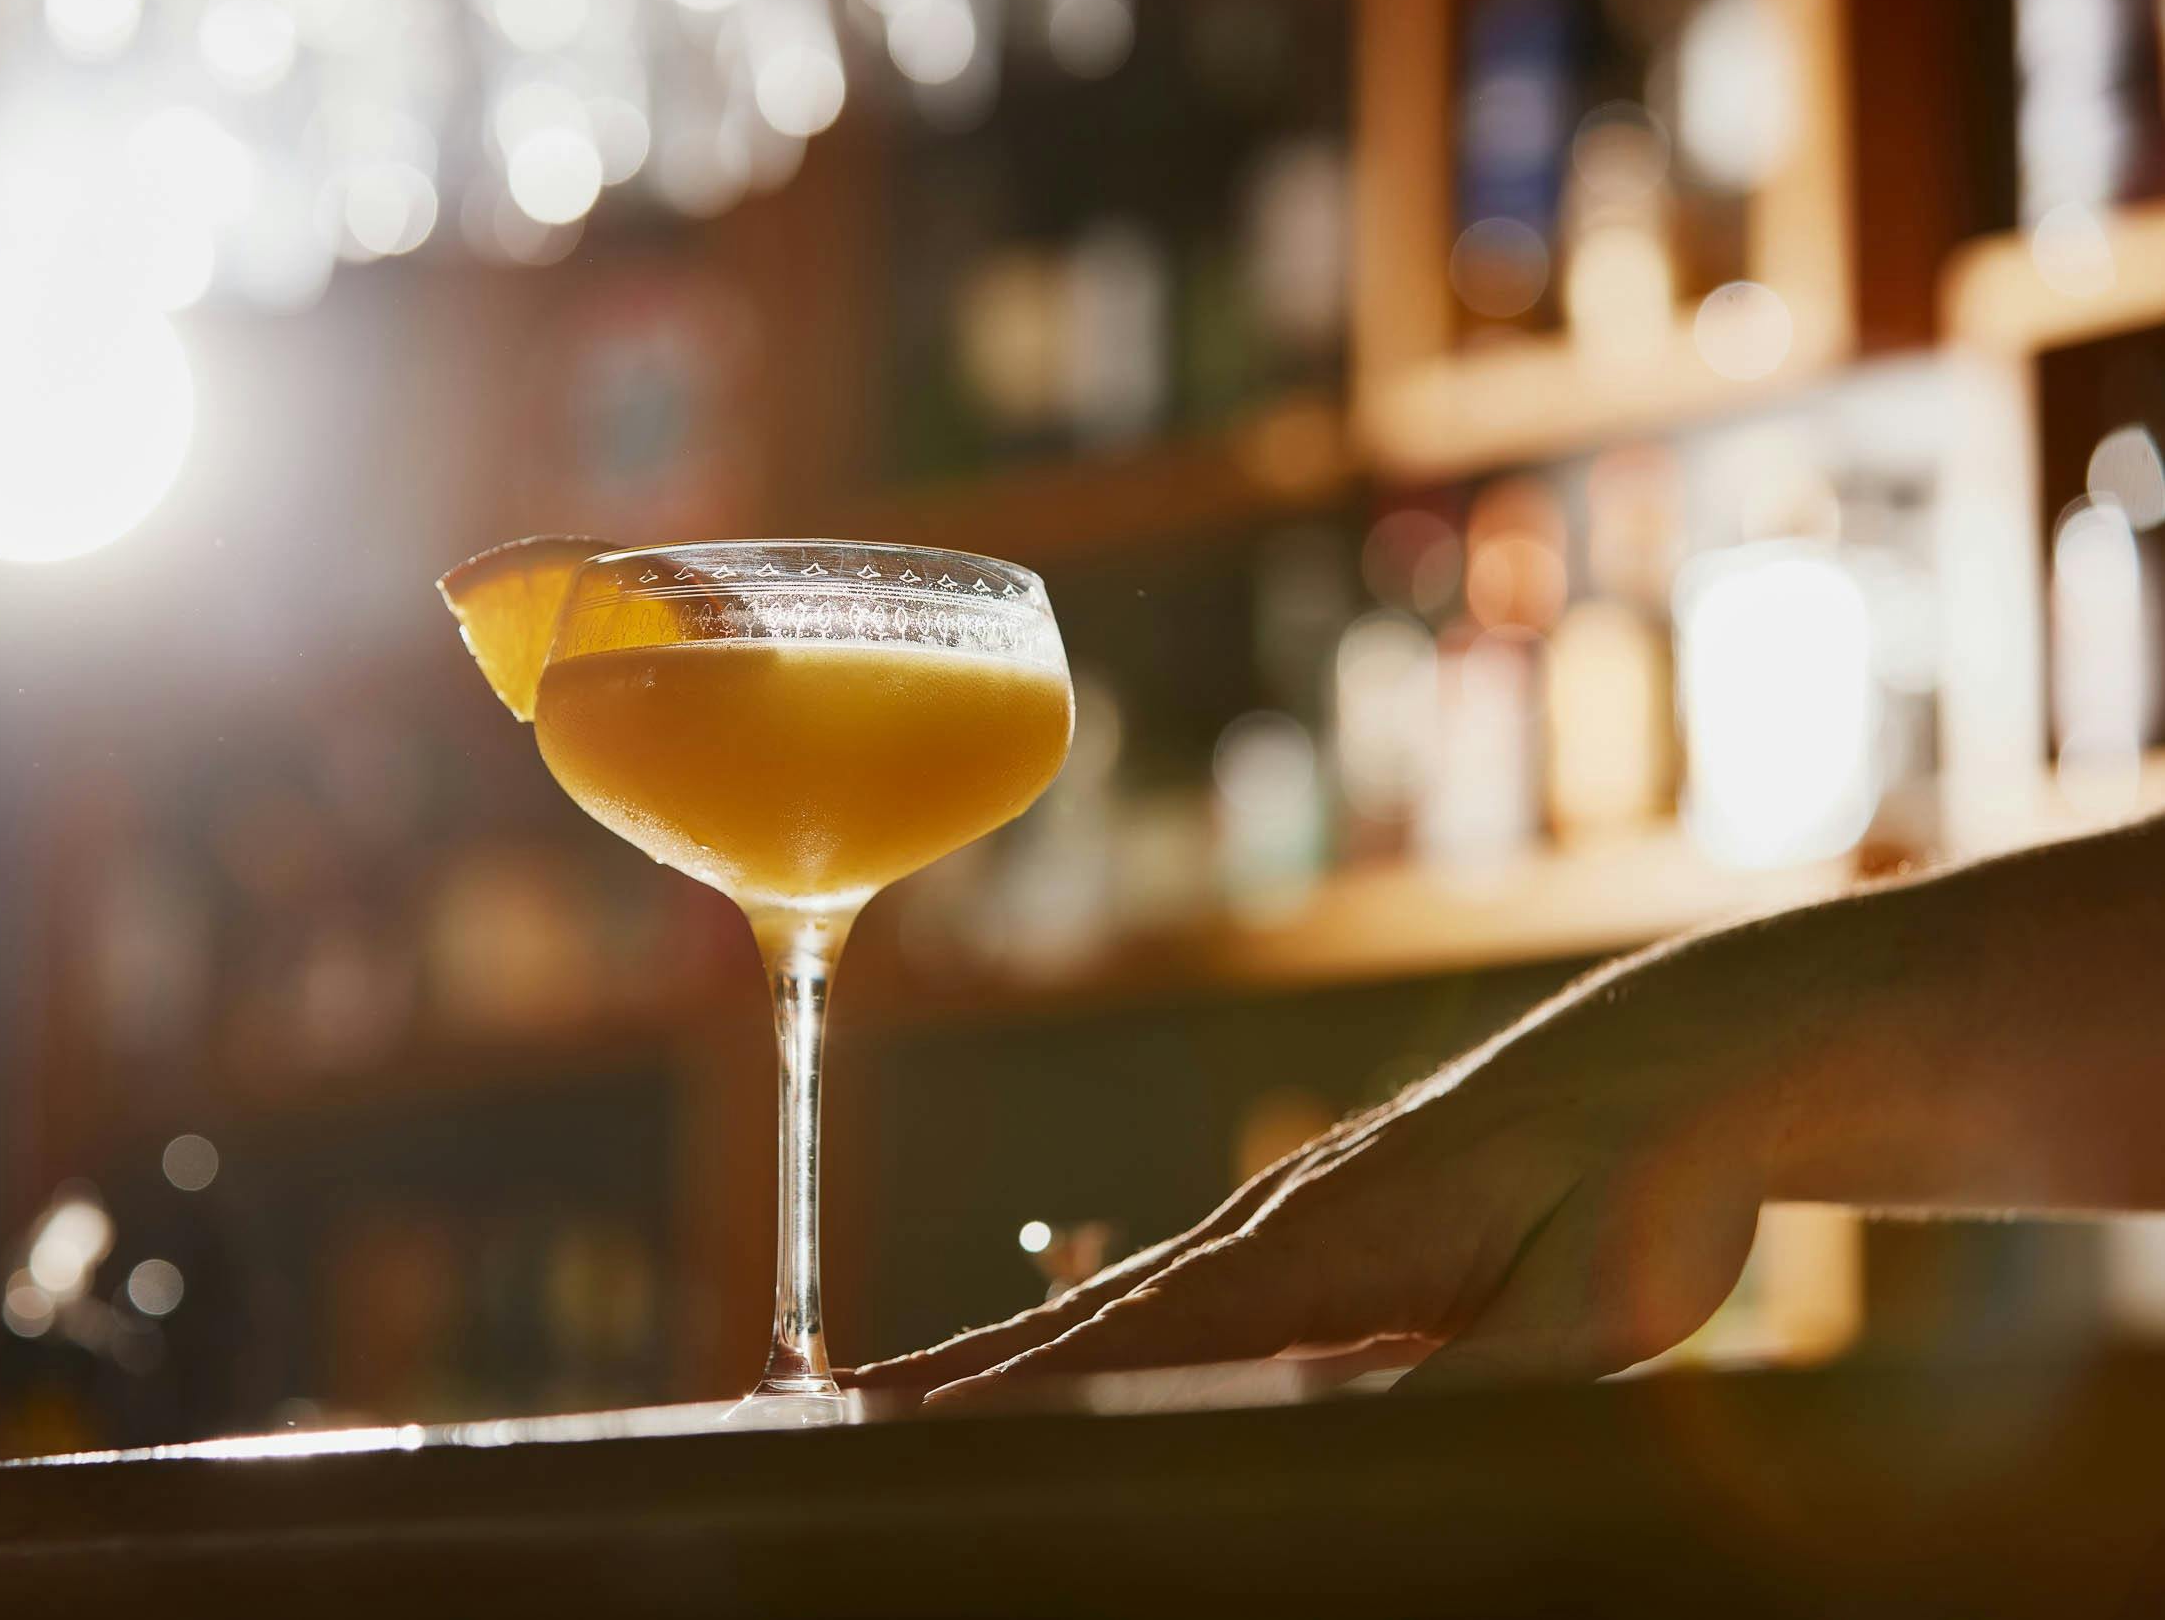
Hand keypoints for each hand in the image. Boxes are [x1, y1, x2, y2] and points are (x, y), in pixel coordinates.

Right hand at [841, 974, 1780, 1403]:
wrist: (1678, 1062)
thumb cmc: (1639, 1186)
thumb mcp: (1582, 1313)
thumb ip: (1464, 1385)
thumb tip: (1332, 1452)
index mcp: (1315, 1252)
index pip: (1127, 1336)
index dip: (1005, 1385)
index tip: (889, 1412)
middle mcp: (1275, 1227)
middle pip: (1086, 1312)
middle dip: (956, 1365)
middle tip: (835, 1405)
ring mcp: (1292, 1220)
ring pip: (1120, 1299)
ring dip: (1006, 1349)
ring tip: (906, 1397)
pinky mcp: (1324, 1231)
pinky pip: (1181, 1293)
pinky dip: (1091, 1331)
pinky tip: (1071, 1365)